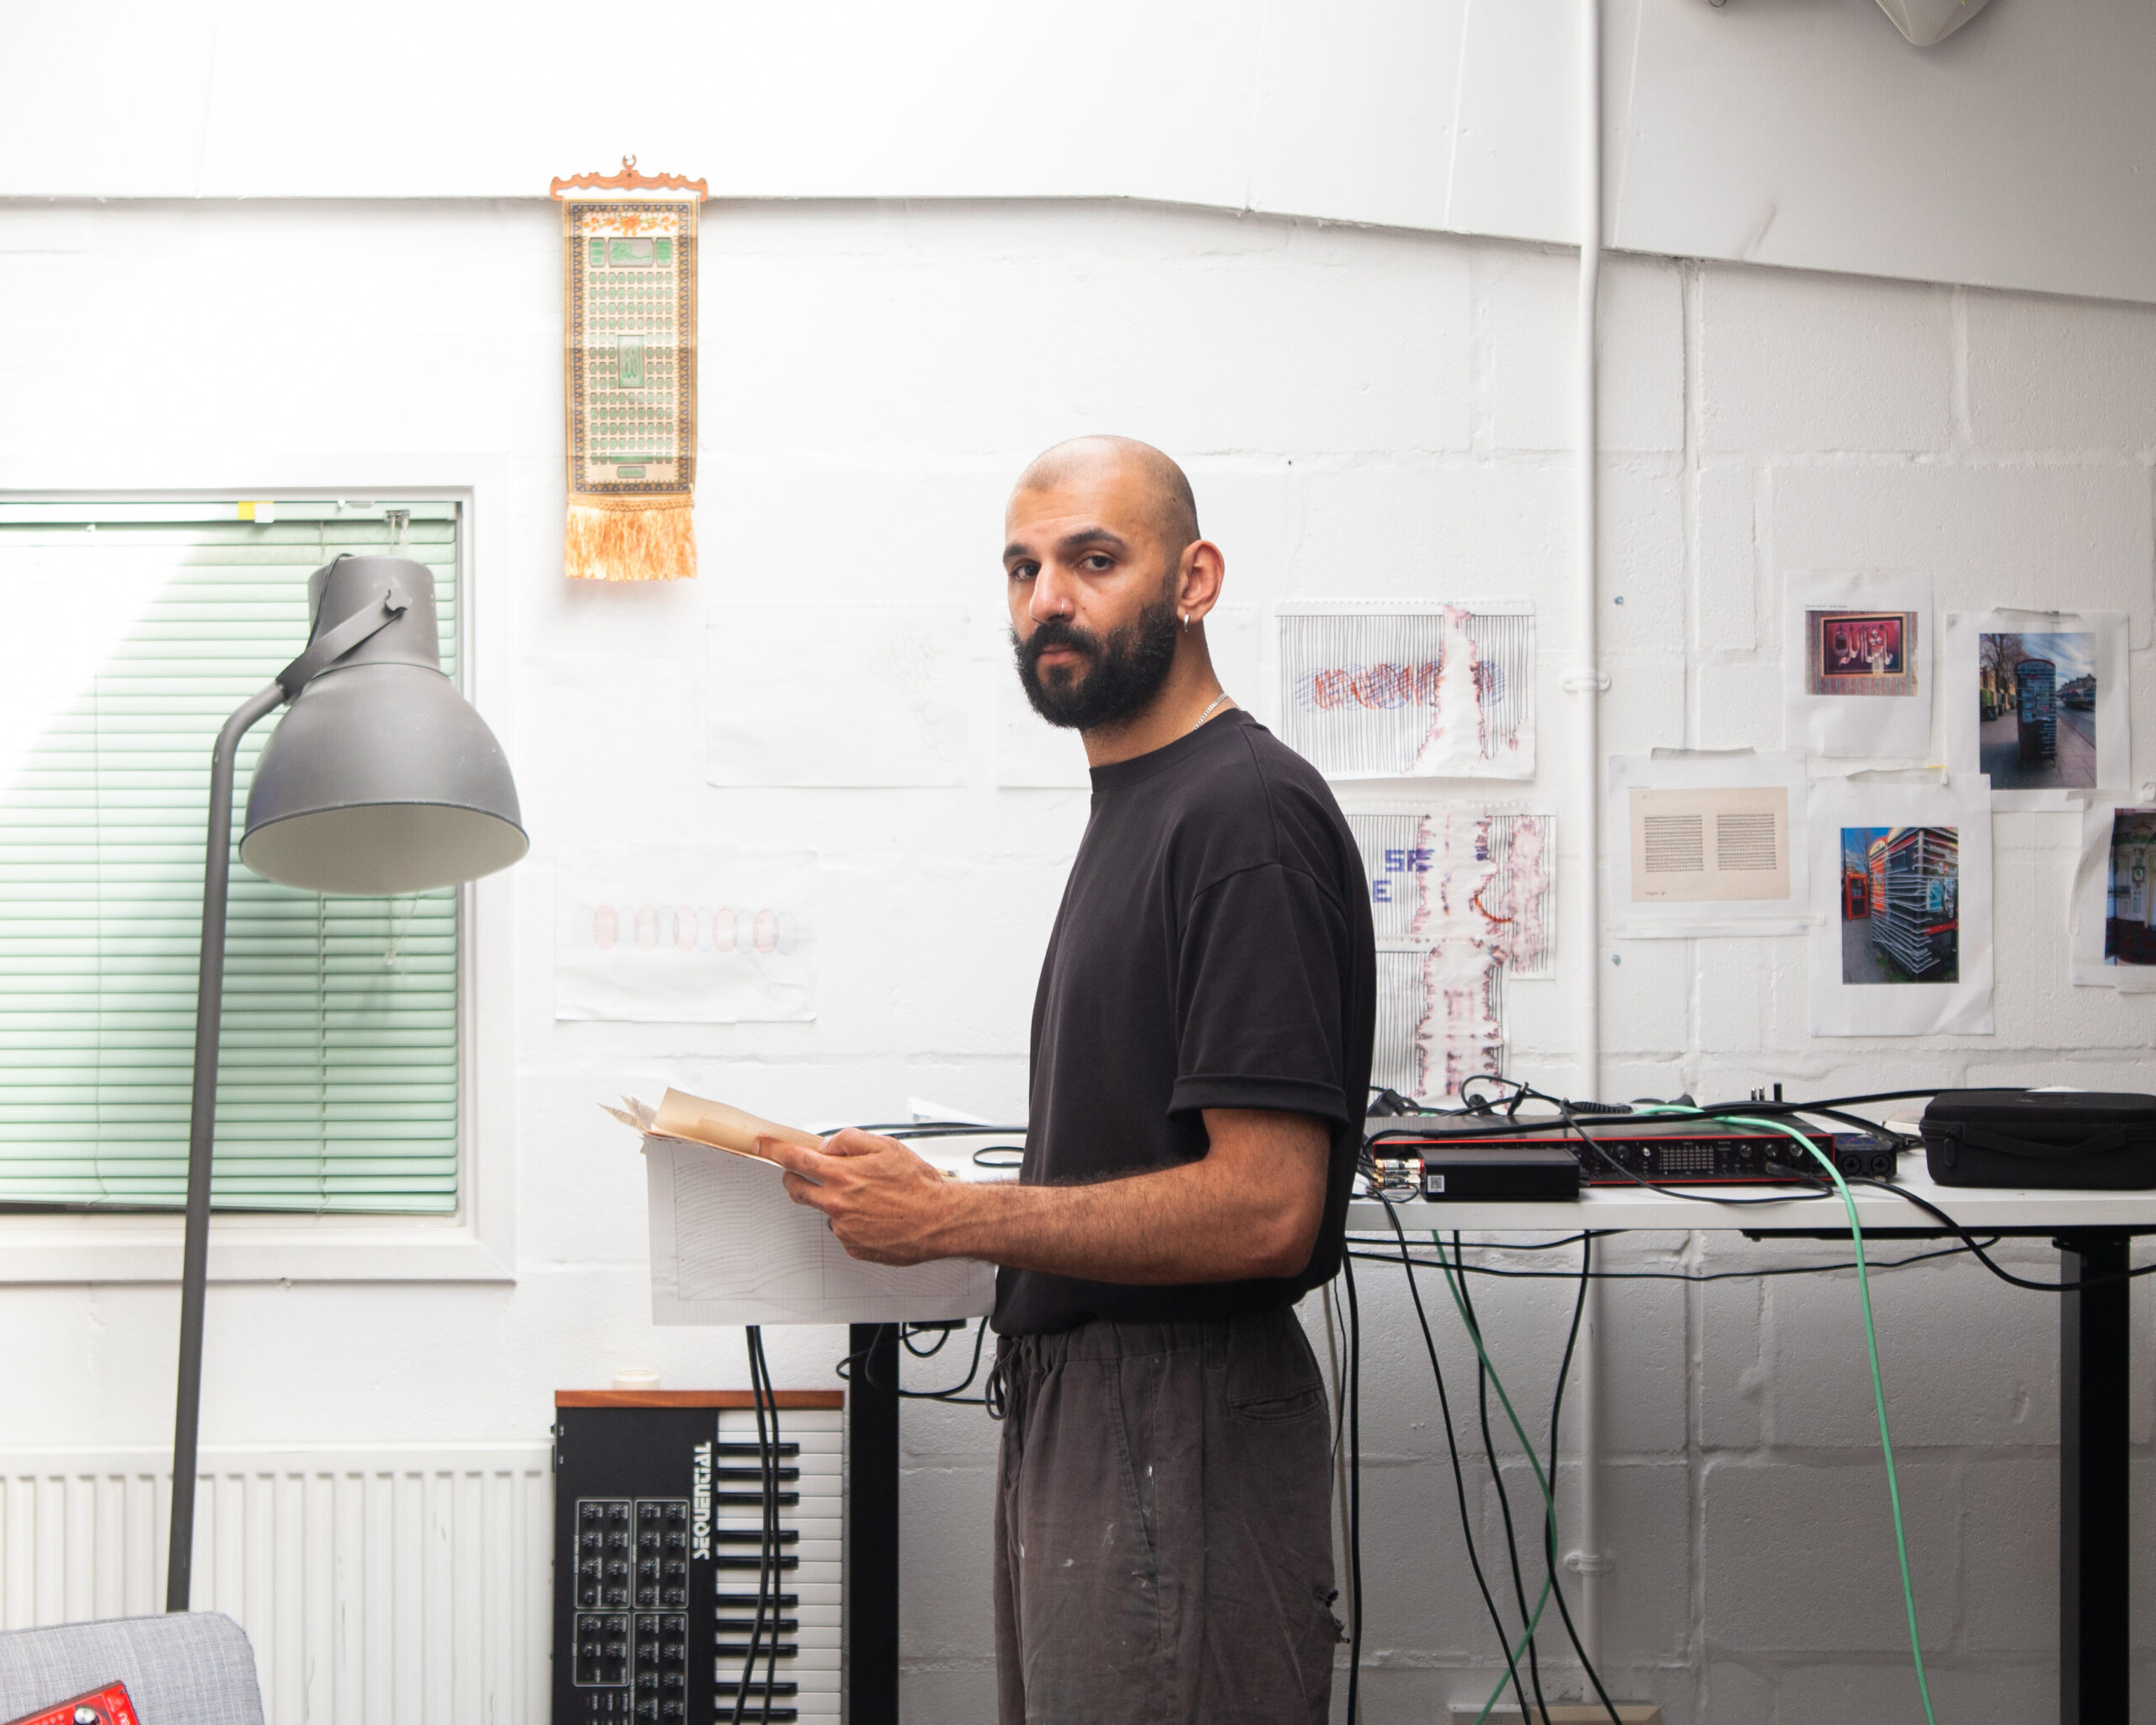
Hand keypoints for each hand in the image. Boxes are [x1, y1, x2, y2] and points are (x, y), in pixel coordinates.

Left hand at [761, 1128, 957, 1265]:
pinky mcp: (853, 1245)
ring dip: (833, 1200)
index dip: (773, 1149)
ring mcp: (843, 1227)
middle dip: (794, 1178)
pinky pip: (842, 1230)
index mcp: (842, 1174)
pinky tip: (875, 1216)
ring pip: (822, 1210)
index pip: (795, 1159)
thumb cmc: (918, 1185)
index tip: (762, 1145)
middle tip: (809, 1173)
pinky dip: (852, 1221)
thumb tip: (827, 1146)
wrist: (939, 1219)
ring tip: (866, 1198)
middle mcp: (837, 1202)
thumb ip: (849, 1141)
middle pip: (796, 1189)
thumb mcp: (886, 1146)